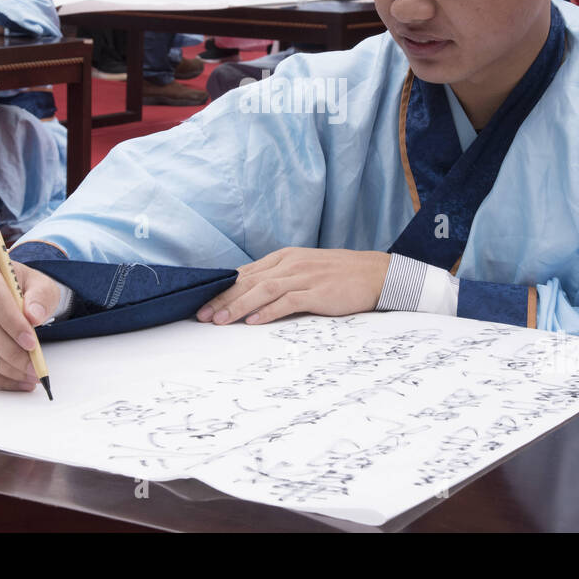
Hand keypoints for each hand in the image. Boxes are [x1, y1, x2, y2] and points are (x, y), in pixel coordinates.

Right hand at [0, 255, 62, 390]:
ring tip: (29, 376)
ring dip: (3, 369)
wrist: (19, 299)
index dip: (12, 322)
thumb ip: (41, 297)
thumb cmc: (30, 292)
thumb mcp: (44, 287)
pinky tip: (15, 381)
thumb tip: (33, 315)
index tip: (32, 343)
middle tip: (33, 367)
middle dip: (9, 351)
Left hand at [196, 248, 390, 325]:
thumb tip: (250, 296)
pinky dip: (269, 311)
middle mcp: (291, 264)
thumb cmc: (339, 275)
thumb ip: (280, 279)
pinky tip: (254, 321)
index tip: (203, 304)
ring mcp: (305, 276)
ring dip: (239, 306)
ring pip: (264, 290)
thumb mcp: (304, 270)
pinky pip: (288, 301)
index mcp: (284, 257)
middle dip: (223, 299)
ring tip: (221, 321)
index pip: (246, 273)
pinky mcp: (318, 291)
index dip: (222, 289)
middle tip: (203, 316)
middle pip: (249, 281)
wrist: (376, 273)